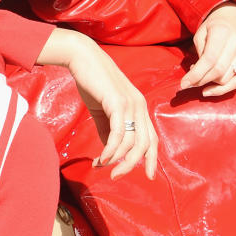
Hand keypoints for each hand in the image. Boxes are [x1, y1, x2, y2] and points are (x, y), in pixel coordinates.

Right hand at [37, 28, 157, 178]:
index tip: (147, 176)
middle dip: (132, 165)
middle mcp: (140, 106)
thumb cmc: (92, 82)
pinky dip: (111, 149)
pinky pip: (118, 133)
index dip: (151, 158)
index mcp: (139, 108)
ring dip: (116, 159)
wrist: (82, 58)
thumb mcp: (103, 111)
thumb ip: (108, 130)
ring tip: (101, 165)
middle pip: (145, 144)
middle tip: (116, 177)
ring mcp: (131, 104)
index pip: (152, 138)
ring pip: (131, 142)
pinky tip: (101, 157)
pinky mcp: (118, 103)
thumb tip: (110, 153)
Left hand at [181, 4, 235, 96]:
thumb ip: (199, 53)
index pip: (209, 59)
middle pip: (218, 71)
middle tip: (189, 84)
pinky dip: (223, 90)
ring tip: (201, 78)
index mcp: (222, 32)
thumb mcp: (201, 34)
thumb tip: (194, 76)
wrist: (234, 19)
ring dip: (210, 83)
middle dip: (201, 81)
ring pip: (226, 78)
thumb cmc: (213, 27)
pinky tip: (210, 90)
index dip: (196, 74)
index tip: (184, 83)